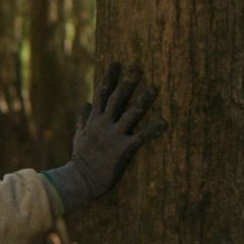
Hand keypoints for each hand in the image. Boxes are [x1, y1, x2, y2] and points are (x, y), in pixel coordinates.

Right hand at [45, 62, 166, 211]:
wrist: (80, 179)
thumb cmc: (80, 159)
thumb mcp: (78, 136)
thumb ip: (83, 119)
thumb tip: (86, 103)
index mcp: (93, 121)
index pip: (101, 94)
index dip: (109, 78)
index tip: (117, 63)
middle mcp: (103, 125)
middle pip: (116, 99)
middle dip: (126, 83)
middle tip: (137, 68)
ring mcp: (113, 136)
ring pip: (130, 114)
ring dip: (142, 101)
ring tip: (154, 89)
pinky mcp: (122, 150)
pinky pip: (140, 137)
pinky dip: (152, 130)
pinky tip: (164, 123)